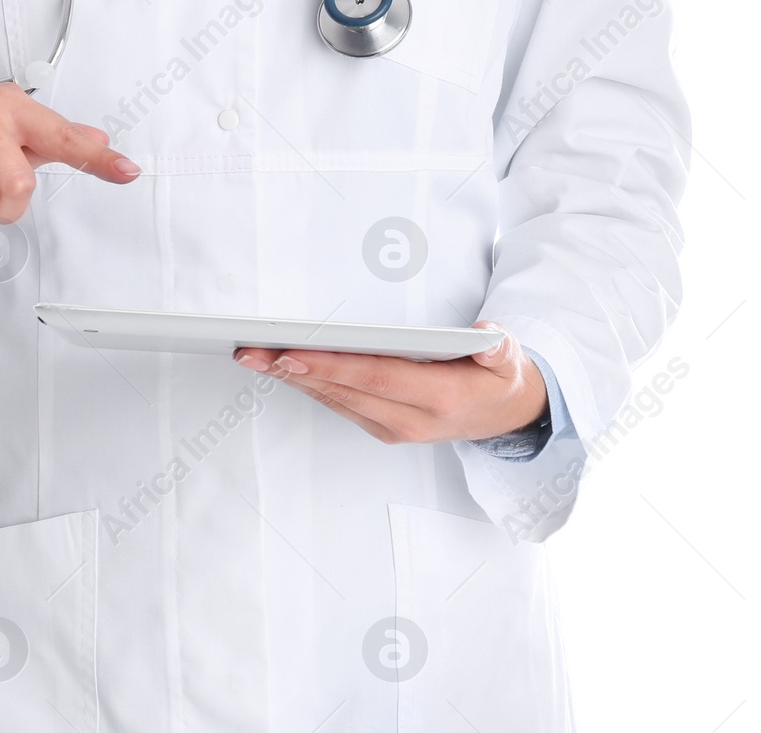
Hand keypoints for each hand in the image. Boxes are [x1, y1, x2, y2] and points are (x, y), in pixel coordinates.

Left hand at [232, 323, 547, 444]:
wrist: (506, 417)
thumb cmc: (499, 379)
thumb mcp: (508, 359)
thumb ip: (498, 346)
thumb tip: (484, 332)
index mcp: (440, 400)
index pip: (375, 379)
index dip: (331, 367)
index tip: (293, 352)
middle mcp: (411, 421)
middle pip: (343, 391)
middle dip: (293, 370)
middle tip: (252, 351)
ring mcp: (394, 428)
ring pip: (334, 400)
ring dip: (291, 378)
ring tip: (254, 356)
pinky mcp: (382, 426)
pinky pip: (338, 404)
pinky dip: (309, 384)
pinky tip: (282, 367)